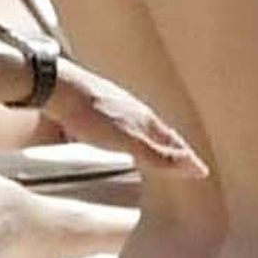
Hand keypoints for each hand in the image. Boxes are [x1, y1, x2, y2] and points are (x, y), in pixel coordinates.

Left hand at [44, 60, 207, 177]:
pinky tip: (109, 135)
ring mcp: (112, 104)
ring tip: (149, 148)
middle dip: (169, 146)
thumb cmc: (90, 115)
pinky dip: (120, 132)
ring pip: (136, 124)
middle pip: (157, 130)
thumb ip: (157, 155)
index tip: (200, 170)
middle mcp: (132, 109)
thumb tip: (193, 167)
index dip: (186, 157)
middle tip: (179, 158)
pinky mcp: (90, 103)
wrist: (57, 87)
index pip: (172, 140)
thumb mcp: (127, 141)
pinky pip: (113, 121)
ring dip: (146, 138)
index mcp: (144, 118)